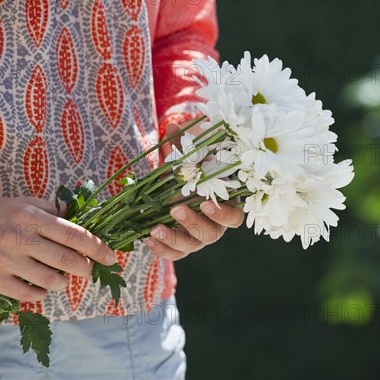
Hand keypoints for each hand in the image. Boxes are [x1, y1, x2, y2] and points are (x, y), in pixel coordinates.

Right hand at [0, 175, 115, 301]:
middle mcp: (20, 238)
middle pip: (67, 260)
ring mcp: (7, 261)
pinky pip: (29, 294)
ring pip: (51, 279)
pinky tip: (42, 286)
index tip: (110, 256)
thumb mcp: (21, 202)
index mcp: (31, 217)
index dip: (97, 247)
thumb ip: (50, 209)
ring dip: (63, 282)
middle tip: (89, 270)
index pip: (74, 235)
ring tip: (62, 279)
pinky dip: (42, 292)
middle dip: (86, 268)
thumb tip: (77, 215)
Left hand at [144, 122, 244, 259]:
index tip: (205, 202)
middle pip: (210, 235)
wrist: (178, 182)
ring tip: (153, 228)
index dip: (222, 214)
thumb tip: (172, 126)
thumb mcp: (189, 156)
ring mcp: (196, 238)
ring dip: (172, 239)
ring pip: (189, 247)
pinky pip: (173, 253)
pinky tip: (146, 237)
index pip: (234, 218)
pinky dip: (160, 248)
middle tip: (175, 209)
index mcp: (225, 205)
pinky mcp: (178, 244)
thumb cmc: (192, 168)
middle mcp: (214, 225)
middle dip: (193, 223)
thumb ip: (185, 144)